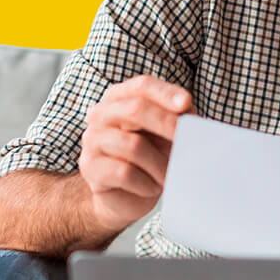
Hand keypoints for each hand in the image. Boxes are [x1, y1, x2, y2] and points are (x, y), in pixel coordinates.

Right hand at [80, 74, 194, 231]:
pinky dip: (146, 183)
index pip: (142, 86)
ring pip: (132, 145)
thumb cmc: (154, 155)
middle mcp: (101, 114)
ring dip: (159, 163)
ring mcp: (92, 140)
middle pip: (135, 110)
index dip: (165, 93)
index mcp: (120, 97)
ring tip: (170, 175)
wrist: (131, 194)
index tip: (187, 103)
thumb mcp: (169, 132)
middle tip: (189, 142)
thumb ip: (178, 117)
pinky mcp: (90, 167)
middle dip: (167, 124)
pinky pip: (124, 172)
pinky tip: (152, 187)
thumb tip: (188, 112)